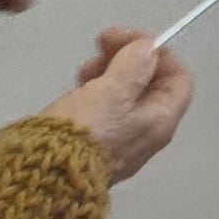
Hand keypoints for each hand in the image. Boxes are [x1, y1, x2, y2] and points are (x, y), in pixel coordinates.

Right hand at [47, 30, 193, 183]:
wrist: (41, 178)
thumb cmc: (84, 132)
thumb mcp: (112, 92)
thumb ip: (134, 66)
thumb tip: (149, 49)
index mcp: (161, 122)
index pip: (177, 78)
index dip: (159, 53)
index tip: (130, 39)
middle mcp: (146, 135)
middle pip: (150, 86)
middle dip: (130, 60)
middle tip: (101, 46)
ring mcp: (120, 144)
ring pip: (124, 97)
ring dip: (109, 74)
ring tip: (84, 69)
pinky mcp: (93, 148)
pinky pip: (104, 113)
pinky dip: (95, 94)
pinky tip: (76, 91)